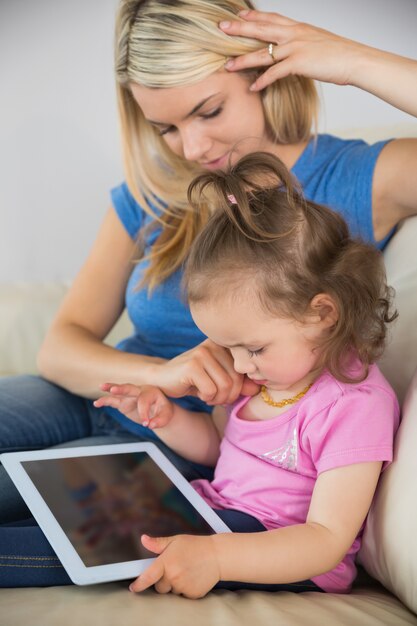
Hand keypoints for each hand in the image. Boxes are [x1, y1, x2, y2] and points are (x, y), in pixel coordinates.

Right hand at [94, 383, 173, 428]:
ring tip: (101, 387)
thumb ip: (159, 420)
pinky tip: (96, 403)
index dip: (144, 412)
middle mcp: (139, 391)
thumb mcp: (166, 416)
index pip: (143, 401)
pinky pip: (113, 400)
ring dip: (110, 389)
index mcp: (151, 392)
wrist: (159, 411)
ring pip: (118, 391)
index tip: (146, 424)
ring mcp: (129, 396)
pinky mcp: (123, 402)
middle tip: (114, 389)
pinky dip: (105, 401)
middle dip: (121, 389)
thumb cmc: (163, 411)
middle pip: (129, 388)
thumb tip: (150, 424)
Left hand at [129, 534, 220, 597]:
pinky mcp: (192, 595)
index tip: (133, 588)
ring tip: (186, 571)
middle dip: (164, 580)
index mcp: (166, 562)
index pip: (147, 577)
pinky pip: (183, 596)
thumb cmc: (196, 546)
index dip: (138, 584)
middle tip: (174, 568)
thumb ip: (158, 543)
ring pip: (172, 591)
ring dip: (175, 584)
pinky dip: (186, 589)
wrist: (218, 555)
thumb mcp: (176, 541)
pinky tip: (192, 577)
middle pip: (160, 587)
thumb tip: (144, 539)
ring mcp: (183, 587)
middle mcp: (173, 576)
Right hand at [153, 338, 259, 404]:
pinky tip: (199, 394)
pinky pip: (210, 390)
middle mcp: (214, 344)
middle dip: (229, 396)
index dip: (240, 387)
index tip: (228, 392)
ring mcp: (202, 353)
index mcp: (224, 344)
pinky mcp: (192, 365)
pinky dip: (206, 398)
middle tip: (216, 398)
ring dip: (217, 398)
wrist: (162, 379)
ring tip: (208, 396)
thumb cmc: (194, 380)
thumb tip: (256, 390)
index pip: (246, 369)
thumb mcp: (219, 381)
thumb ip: (239, 383)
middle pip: (236, 379)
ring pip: (225, 385)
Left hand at [220, 9, 363, 90]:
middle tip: (221, 28)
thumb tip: (295, 51)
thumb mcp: (318, 43)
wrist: (355, 59)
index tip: (239, 15)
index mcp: (299, 28)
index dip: (254, 16)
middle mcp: (294, 34)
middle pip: (261, 30)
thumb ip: (303, 44)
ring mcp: (296, 48)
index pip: (271, 18)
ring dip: (243, 60)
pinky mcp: (299, 63)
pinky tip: (252, 87)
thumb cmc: (339, 55)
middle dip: (239, 29)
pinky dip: (263, 81)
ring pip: (263, 52)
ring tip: (228, 66)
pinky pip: (275, 73)